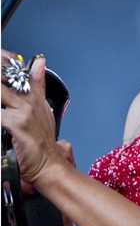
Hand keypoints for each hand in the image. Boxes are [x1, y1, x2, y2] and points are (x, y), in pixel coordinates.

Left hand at [1, 53, 61, 187]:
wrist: (48, 165)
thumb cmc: (42, 143)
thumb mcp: (42, 110)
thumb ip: (38, 85)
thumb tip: (39, 63)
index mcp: (35, 96)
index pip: (18, 70)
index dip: (5, 61)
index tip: (2, 60)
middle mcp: (31, 100)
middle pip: (4, 76)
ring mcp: (24, 111)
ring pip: (0, 90)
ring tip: (1, 107)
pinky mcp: (17, 123)